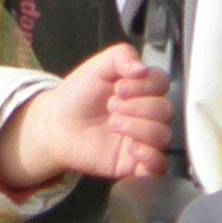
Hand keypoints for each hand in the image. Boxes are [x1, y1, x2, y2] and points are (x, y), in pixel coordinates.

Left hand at [0, 43, 171, 193]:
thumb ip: (122, 56)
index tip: (120, 87)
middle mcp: (145, 114)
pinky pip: (159, 166)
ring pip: (163, 136)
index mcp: (141, 89)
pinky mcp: (134, 163)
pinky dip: (150, 156)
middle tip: (112, 106)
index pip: (163, 84)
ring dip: (139, 128)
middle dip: (137, 107)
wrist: (56, 125)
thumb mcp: (98, 66)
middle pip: (165, 110)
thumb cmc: (77, 95)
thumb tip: (143, 69)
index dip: (145, 85)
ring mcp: (142, 139)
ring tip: (114, 124)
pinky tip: (131, 147)